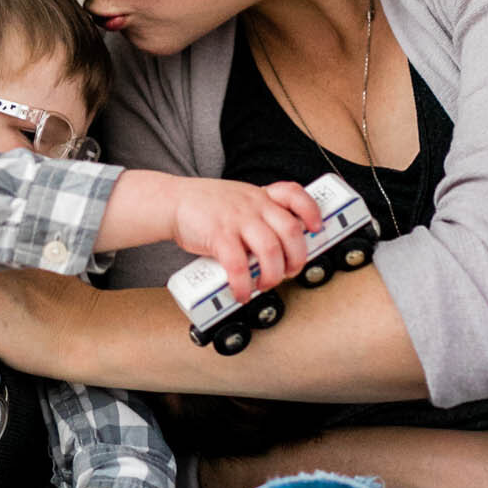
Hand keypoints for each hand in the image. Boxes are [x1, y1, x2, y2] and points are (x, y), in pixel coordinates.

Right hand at [169, 178, 322, 302]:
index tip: (316, 228)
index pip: (294, 194)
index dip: (311, 212)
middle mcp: (252, 205)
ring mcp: (237, 219)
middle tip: (289, 271)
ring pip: (270, 249)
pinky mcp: (219, 235)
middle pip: (290, 230)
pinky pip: (238, 265)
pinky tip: (241, 293)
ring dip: (273, 274)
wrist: (171, 202)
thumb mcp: (238, 200)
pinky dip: (243, 284)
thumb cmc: (204, 206)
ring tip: (264, 284)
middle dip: (297, 257)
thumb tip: (277, 249)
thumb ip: (258, 216)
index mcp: (259, 196)